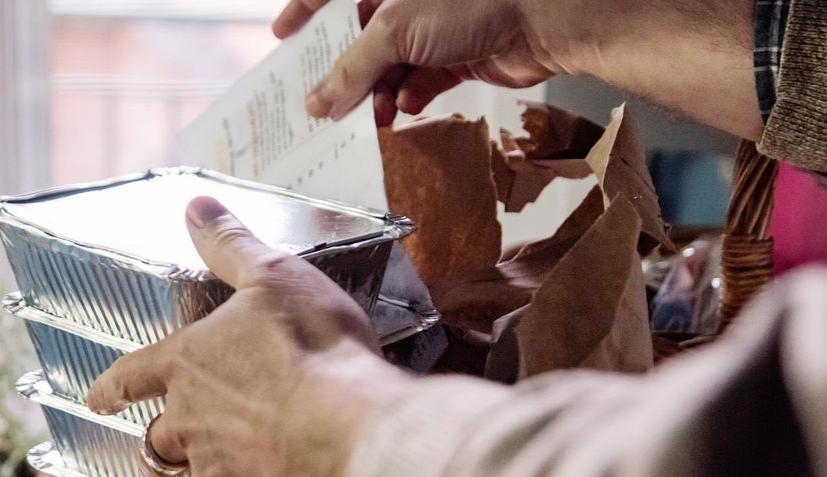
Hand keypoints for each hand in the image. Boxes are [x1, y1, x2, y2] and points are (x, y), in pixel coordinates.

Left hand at [87, 197, 411, 476]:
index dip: (112, 386)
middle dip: (161, 445)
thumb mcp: (274, 278)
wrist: (350, 433)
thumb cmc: (312, 348)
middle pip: (158, 442)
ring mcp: (217, 475)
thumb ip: (231, 246)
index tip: (96, 399)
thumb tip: (194, 203)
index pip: (132, 375)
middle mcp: (189, 425)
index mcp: (186, 366)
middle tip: (166, 450)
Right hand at [276, 0, 576, 125]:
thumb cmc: (471, 1)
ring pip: (388, 66)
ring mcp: (433, 28)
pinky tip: (404, 108)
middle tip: (321, 103)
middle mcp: (407, 0)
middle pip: (360, 38)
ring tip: (369, 116)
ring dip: (375, 93)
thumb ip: (351, 69)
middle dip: (344, 72)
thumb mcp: (395, 32)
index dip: (303, 11)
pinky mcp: (456, 56)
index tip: (282, 38)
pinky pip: (418, 82)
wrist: (545, 19)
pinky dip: (408, 97)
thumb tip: (317, 103)